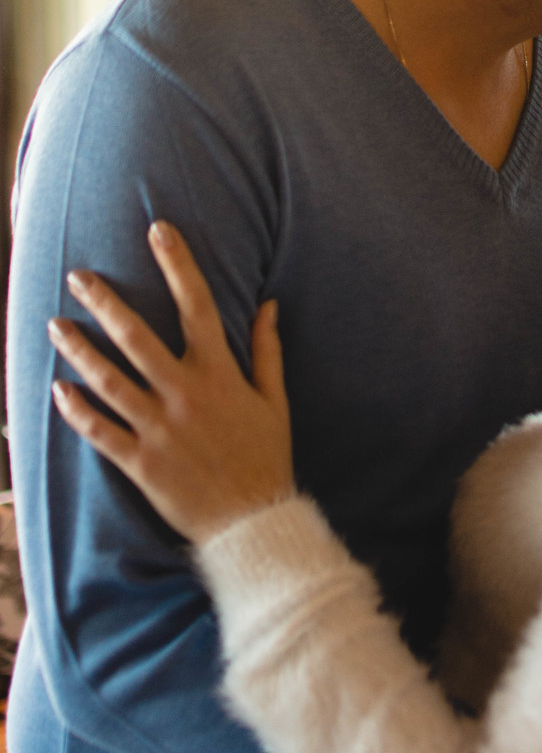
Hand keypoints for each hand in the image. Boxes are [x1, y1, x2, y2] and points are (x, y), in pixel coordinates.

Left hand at [48, 221, 294, 543]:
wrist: (252, 522)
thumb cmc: (265, 456)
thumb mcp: (274, 399)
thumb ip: (267, 350)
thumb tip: (268, 303)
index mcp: (219, 373)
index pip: (196, 305)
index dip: (178, 264)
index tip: (158, 230)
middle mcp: (185, 395)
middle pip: (136, 338)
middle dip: (104, 303)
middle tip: (77, 276)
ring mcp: (159, 429)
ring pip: (108, 381)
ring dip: (78, 351)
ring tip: (55, 325)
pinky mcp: (140, 464)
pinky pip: (100, 432)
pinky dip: (77, 411)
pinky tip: (58, 390)